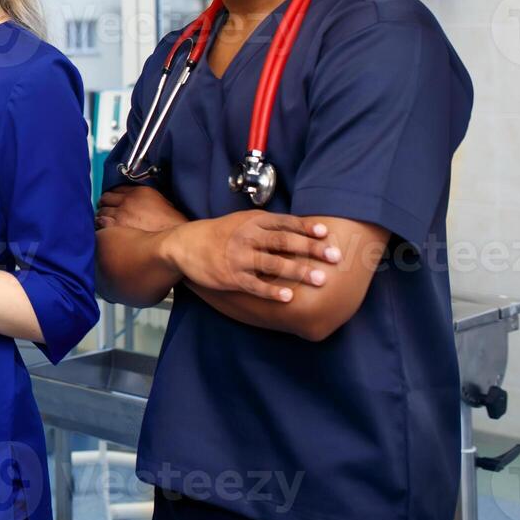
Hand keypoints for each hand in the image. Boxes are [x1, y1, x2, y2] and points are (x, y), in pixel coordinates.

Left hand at [97, 186, 188, 232]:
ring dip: (102, 216)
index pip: (117, 189)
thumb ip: (149, 201)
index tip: (112, 201)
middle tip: (106, 212)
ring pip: (101, 211)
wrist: (171, 238)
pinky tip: (105, 231)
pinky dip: (101, 226)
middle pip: (106, 198)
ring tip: (104, 223)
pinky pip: (101, 223)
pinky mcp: (116, 226)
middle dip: (105, 205)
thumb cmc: (172, 224)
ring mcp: (121, 213)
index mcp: (139, 192)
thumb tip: (143, 205)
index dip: (113, 196)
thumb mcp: (164, 204)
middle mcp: (127, 200)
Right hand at [164, 211, 341, 301]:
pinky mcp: (231, 277)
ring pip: (273, 264)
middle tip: (335, 257)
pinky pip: (255, 285)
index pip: (285, 223)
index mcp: (253, 221)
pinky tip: (289, 298)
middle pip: (284, 242)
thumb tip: (304, 230)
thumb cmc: (221, 233)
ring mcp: (239, 257)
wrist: (185, 245)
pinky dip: (272, 292)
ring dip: (298, 271)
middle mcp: (247, 237)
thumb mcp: (242, 221)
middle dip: (311, 249)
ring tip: (320, 279)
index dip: (306, 228)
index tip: (326, 233)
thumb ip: (269, 225)